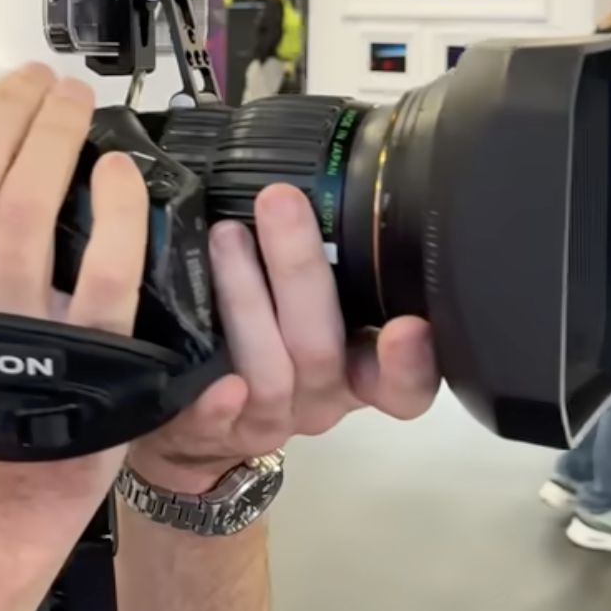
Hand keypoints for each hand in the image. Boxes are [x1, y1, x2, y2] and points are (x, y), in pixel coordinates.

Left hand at [130, 184, 439, 492]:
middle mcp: (320, 395)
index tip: (408, 327)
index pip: (404, 379)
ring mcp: (270, 417)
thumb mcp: (307, 313)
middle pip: (325, 348)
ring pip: (273, 371)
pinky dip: (217, 399)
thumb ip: (325, 263)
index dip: (413, 361)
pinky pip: (217, 419)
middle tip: (280, 203)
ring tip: (225, 237)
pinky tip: (215, 376)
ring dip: (248, 299)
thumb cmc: (259, 354)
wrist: (196, 431)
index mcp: (355, 366)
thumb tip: (301, 176)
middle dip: (301, 269)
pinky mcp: (217, 434)